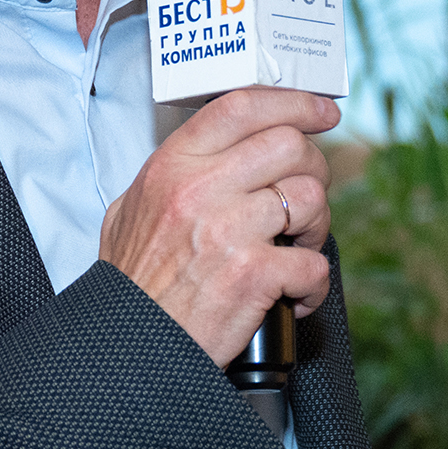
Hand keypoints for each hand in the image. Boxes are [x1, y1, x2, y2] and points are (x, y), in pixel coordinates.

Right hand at [98, 87, 338, 363]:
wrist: (126, 346)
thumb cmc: (133, 284)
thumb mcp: (129, 212)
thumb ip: (168, 175)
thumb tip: (213, 153)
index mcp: (172, 166)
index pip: (243, 106)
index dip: (293, 102)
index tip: (321, 111)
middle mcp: (200, 189)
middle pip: (289, 145)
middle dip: (314, 169)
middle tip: (305, 198)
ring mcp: (228, 230)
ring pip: (309, 198)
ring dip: (316, 225)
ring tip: (298, 248)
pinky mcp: (252, 275)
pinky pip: (313, 264)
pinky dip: (313, 283)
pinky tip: (295, 295)